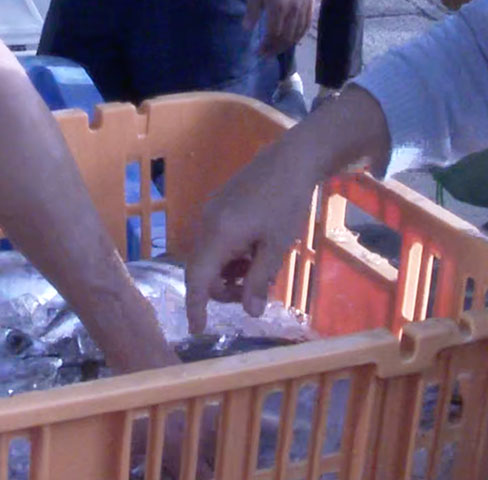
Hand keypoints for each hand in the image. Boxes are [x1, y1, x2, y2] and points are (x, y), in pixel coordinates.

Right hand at [182, 134, 323, 334]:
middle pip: (201, 270)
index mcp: (218, 235)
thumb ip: (258, 280)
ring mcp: (210, 212)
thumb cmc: (287, 203)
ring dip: (228, 272)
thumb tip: (249, 313)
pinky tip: (254, 252)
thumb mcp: (276, 246)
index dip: (195, 306)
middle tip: (252, 296)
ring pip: (209, 256)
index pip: (197, 279)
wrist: (291, 159)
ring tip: (259, 272)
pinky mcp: (219, 205)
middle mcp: (206, 223)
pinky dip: (229, 256)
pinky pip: (215, 240)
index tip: (197, 329)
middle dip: (221, 289)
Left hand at [244, 0, 315, 56]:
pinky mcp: (312, 0)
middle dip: (276, 48)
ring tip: (278, 47)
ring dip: (287, 44)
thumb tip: (248, 28)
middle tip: (266, 53)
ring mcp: (304, 5)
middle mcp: (293, 9)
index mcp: (277, 5)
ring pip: (298, 32)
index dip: (267, 46)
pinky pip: (307, 23)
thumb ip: (253, 8)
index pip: (273, 34)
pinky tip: (294, 36)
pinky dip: (300, 34)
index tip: (259, 52)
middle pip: (286, 37)